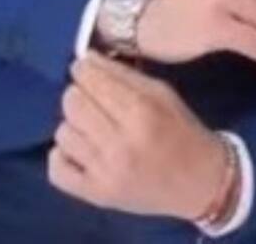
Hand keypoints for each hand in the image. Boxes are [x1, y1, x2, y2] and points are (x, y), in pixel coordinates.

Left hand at [49, 51, 227, 221]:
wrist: (199, 183)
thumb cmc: (182, 130)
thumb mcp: (161, 92)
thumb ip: (122, 74)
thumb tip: (85, 58)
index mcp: (140, 112)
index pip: (91, 80)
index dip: (83, 69)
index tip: (86, 68)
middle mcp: (120, 144)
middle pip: (73, 103)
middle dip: (78, 93)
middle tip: (91, 97)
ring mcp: (106, 173)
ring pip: (63, 133)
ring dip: (73, 124)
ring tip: (90, 124)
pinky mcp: (97, 196)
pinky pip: (57, 171)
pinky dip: (62, 155)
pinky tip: (79, 149)